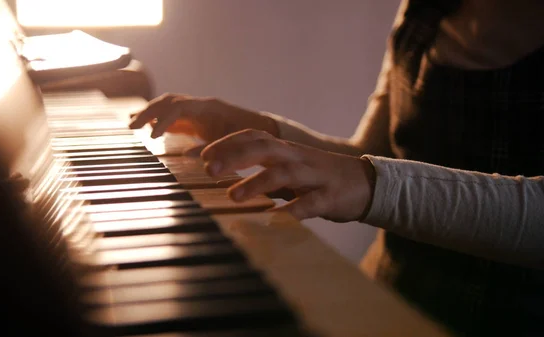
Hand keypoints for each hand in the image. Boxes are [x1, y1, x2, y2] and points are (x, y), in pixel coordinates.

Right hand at [129, 93, 278, 154]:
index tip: (152, 137)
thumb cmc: (250, 138)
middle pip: (169, 101)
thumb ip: (214, 149)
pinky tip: (145, 128)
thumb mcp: (234, 146)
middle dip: (149, 112)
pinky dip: (158, 120)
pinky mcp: (196, 118)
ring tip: (132, 124)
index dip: (164, 120)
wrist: (263, 130)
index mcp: (210, 108)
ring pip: (168, 105)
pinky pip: (173, 115)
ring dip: (150, 113)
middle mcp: (201, 105)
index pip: (180, 107)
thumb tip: (188, 157)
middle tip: (131, 126)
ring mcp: (198, 110)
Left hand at [201, 129, 375, 221]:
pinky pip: (310, 203)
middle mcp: (296, 157)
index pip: (251, 137)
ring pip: (282, 173)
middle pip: (262, 148)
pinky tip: (275, 219)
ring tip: (233, 196)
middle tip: (209, 170)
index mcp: (285, 149)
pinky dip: (293, 210)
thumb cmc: (318, 176)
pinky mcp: (330, 197)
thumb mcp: (289, 165)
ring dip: (256, 183)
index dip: (224, 143)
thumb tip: (224, 172)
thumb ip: (262, 165)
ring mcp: (313, 175)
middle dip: (234, 157)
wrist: (366, 183)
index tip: (199, 155)